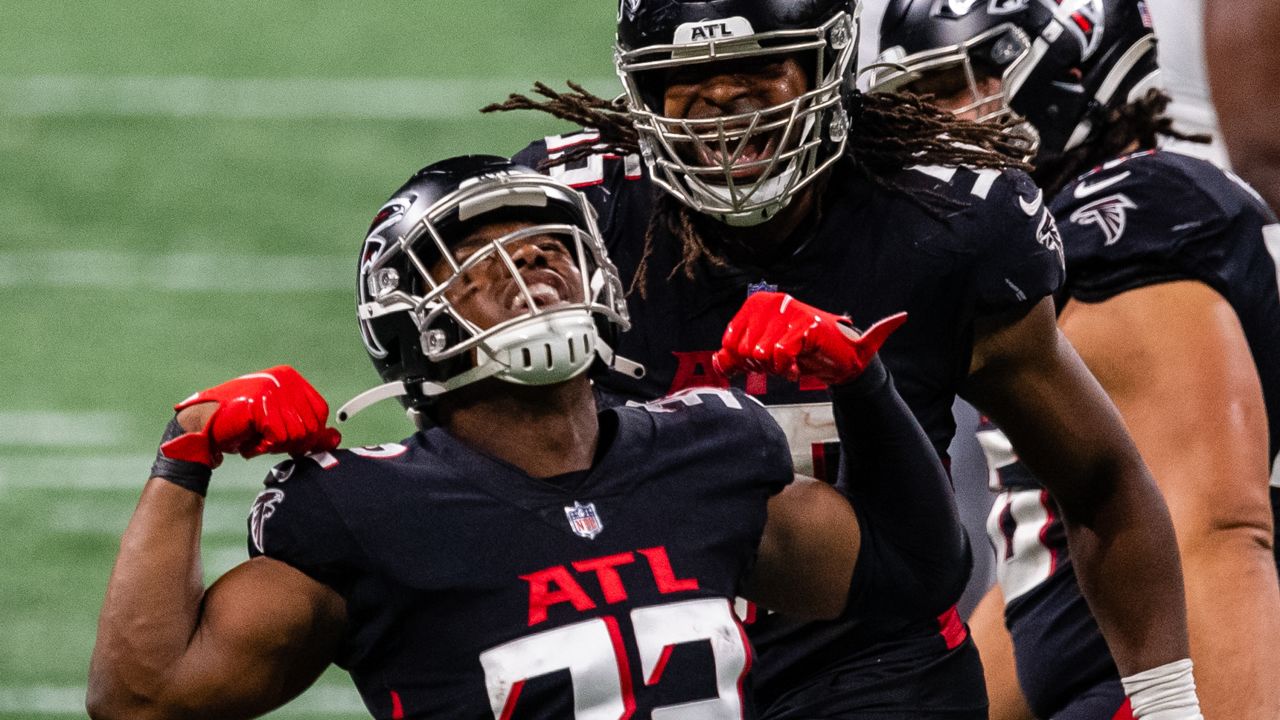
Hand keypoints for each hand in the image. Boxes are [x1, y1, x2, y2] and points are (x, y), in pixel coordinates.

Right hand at [160, 366, 341, 467]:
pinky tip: (249, 442)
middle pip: (311, 426)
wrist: (201, 426)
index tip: (285, 440)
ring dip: (275, 446)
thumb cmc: (241, 425)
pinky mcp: (260, 404)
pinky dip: (263, 447)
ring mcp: (271, 390)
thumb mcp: (281, 425)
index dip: (307, 434)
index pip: (320, 413)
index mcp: (291, 378)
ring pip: (296, 434)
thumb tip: (337, 439)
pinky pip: (278, 437)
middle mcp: (284, 380)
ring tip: (255, 438)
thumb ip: (310, 431)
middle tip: (266, 441)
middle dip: (290, 442)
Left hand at [712, 292, 906, 385]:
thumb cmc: (800, 352)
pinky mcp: (806, 326)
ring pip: (760, 353)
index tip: (763, 362)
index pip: (729, 342)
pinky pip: (780, 355)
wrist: (840, 358)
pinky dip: (786, 369)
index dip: (744, 361)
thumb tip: (718, 361)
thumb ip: (737, 357)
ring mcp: (789, 312)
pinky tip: (795, 368)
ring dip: (775, 369)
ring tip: (789, 364)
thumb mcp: (763, 354)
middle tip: (779, 363)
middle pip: (743, 350)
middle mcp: (771, 302)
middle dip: (760, 366)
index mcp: (756, 304)